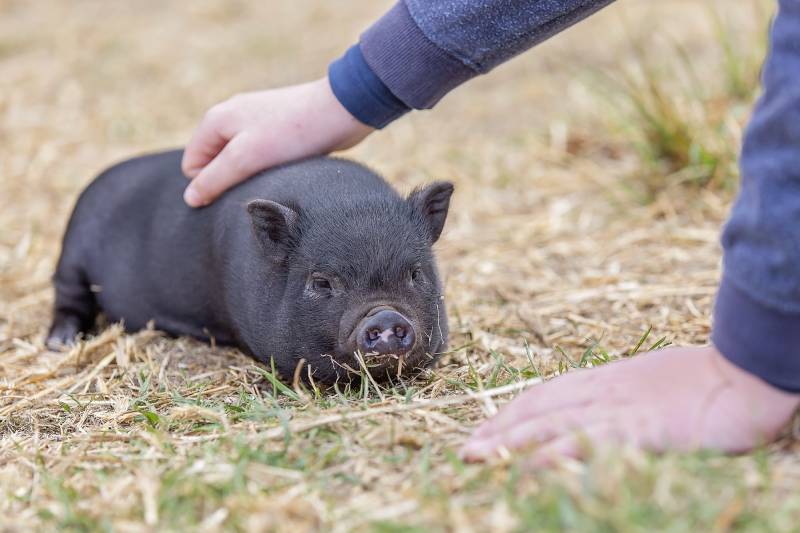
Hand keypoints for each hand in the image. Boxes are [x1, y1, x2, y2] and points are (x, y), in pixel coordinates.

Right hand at [182, 77, 372, 206]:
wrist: (341, 111)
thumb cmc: (292, 133)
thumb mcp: (246, 158)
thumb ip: (214, 179)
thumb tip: (190, 199)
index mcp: (215, 119)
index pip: (192, 165)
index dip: (210, 184)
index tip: (240, 186)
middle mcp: (231, 117)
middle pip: (215, 164)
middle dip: (232, 180)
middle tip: (260, 182)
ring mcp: (255, 123)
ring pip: (240, 163)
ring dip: (253, 176)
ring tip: (277, 175)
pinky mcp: (277, 131)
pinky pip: (261, 158)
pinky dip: (270, 168)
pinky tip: (289, 169)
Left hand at [461, 346, 799, 465]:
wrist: (743, 372)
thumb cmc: (702, 381)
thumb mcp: (649, 387)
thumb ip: (620, 397)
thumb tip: (598, 416)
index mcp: (604, 379)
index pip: (544, 394)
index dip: (511, 412)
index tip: (486, 428)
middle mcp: (600, 390)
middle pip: (537, 408)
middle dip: (498, 429)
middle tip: (465, 448)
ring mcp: (615, 408)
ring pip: (548, 424)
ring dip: (507, 441)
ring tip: (475, 456)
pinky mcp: (634, 429)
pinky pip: (583, 443)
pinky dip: (550, 455)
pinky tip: (525, 467)